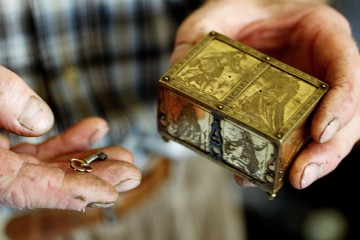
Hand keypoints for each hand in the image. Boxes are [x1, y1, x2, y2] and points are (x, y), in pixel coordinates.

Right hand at [0, 117, 140, 209]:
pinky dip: (69, 141)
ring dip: (88, 160)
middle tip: (131, 174)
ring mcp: (1, 160)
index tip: (109, 193)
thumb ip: (6, 103)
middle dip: (95, 178)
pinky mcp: (5, 148)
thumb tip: (44, 119)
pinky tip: (95, 130)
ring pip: (50, 167)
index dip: (71, 193)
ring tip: (121, 154)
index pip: (27, 191)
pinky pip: (42, 151)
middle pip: (49, 183)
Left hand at [170, 0, 359, 188]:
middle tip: (301, 174)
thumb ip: (195, 40)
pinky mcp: (292, 111)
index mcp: (320, 33)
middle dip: (327, 149)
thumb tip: (177, 75)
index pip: (346, 68)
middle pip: (345, 113)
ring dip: (310, 162)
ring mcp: (310, 92)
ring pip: (327, 134)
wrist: (239, 22)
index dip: (341, 103)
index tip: (320, 131)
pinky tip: (258, 173)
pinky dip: (282, 159)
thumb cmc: (237, 13)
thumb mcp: (214, 17)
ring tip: (286, 180)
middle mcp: (323, 67)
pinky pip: (295, 138)